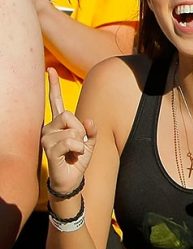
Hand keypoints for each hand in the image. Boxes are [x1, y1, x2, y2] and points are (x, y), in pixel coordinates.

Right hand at [41, 69, 95, 194]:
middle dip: (81, 129)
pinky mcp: (49, 148)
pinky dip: (78, 149)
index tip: (50, 69)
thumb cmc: (78, 159)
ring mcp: (47, 137)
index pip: (56, 101)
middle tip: (78, 144)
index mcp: (59, 123)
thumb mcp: (90, 141)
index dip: (53, 85)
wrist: (72, 179)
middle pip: (69, 115)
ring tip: (74, 152)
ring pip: (72, 129)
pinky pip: (71, 141)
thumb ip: (91, 129)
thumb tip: (88, 119)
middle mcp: (49, 127)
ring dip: (80, 142)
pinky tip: (73, 156)